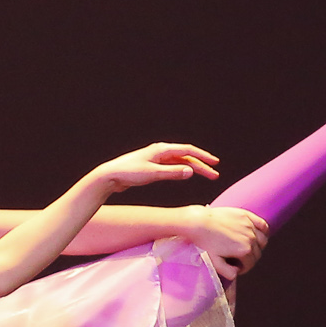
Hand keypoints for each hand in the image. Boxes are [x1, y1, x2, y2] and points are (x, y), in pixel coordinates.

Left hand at [94, 143, 220, 193]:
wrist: (110, 176)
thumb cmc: (129, 173)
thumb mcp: (152, 174)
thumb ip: (172, 173)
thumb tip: (190, 171)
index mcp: (161, 150)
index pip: (187, 151)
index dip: (203, 157)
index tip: (215, 164)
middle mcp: (160, 152)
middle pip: (186, 157)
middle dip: (201, 165)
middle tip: (214, 174)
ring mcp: (156, 159)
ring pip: (179, 162)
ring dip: (193, 168)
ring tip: (205, 175)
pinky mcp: (151, 166)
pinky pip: (172, 166)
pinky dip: (181, 170)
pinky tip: (186, 174)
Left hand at [179, 205, 268, 279]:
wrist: (199, 222)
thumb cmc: (205, 241)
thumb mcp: (214, 261)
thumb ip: (226, 271)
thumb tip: (235, 275)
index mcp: (244, 250)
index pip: (250, 264)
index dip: (243, 268)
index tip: (237, 267)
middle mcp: (250, 238)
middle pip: (257, 253)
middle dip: (249, 259)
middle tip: (239, 259)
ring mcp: (250, 226)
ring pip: (263, 240)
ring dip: (257, 246)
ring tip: (247, 248)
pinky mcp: (247, 216)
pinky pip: (263, 225)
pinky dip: (263, 231)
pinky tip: (256, 235)